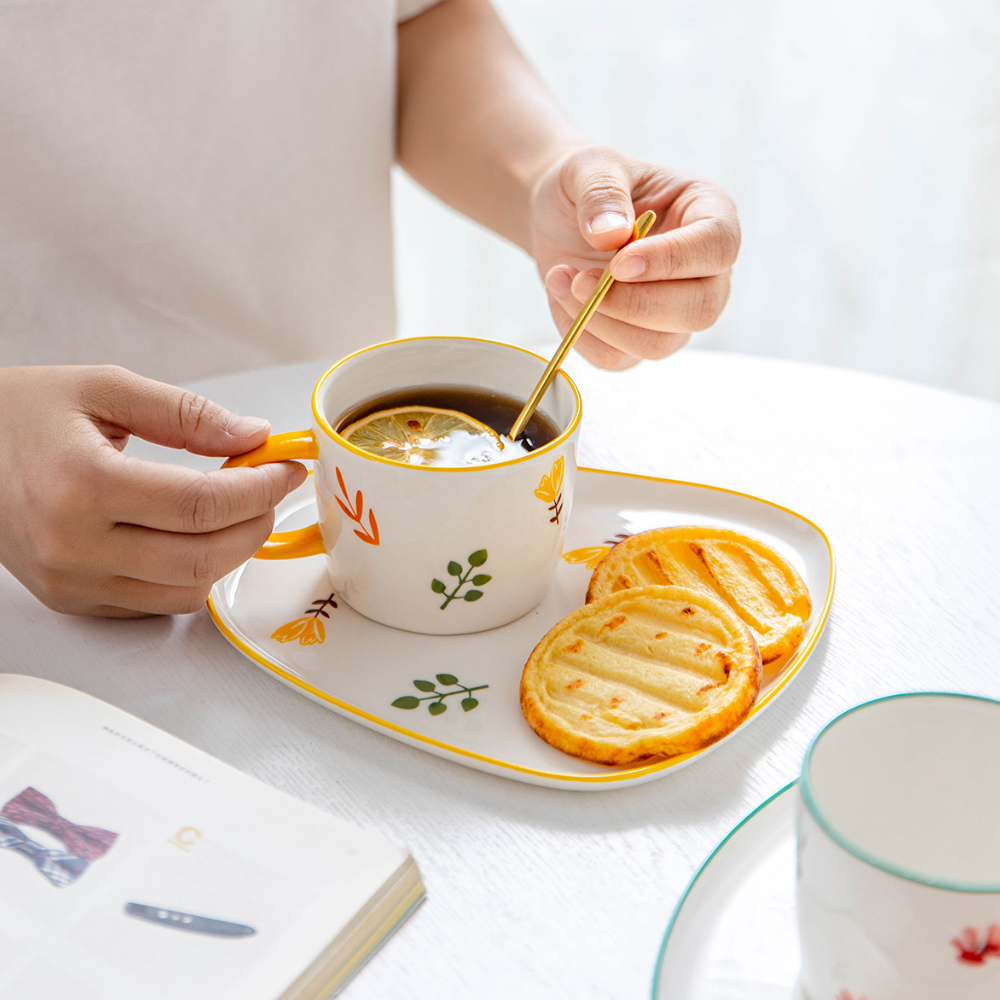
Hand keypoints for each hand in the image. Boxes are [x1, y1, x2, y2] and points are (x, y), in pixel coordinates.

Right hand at [0, 366, 304, 616]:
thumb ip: (186, 414)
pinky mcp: (73, 600)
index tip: (285, 468)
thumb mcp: (104, 388)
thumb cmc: (18, 414)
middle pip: (204, 557)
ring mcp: (72, 581)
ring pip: (188, 590)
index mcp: (81, 483)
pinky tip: (192, 535)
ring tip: (232, 509)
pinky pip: (157, 604)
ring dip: (229, 553)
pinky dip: (192, 575)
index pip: (202, 504)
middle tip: (268, 489)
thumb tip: (253, 435)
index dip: (260, 488)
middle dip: (255, 523)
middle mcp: (73, 544)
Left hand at [530, 145, 739, 368]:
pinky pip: (618, 359)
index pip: (718, 248)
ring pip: (660, 344)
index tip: (619, 262)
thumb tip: (611, 235)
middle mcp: (704, 271)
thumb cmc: (587, 185)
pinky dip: (582, 336)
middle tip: (582, 280)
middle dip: (635, 304)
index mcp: (709, 215)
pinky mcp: (639, 338)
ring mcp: (676, 311)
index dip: (673, 261)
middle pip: (700, 310)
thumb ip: (602, 193)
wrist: (559, 216)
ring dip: (602, 322)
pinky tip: (563, 297)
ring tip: (563, 279)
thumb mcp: (590, 168)